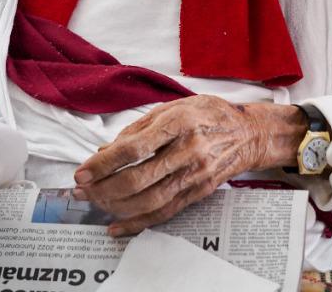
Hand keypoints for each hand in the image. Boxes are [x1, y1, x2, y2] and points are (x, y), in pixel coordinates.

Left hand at [73, 96, 306, 235]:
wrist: (249, 134)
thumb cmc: (208, 114)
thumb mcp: (173, 106)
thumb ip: (138, 128)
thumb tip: (106, 150)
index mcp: (179, 122)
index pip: (135, 147)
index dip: (105, 162)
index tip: (83, 170)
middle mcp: (189, 150)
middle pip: (139, 178)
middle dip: (104, 187)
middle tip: (82, 189)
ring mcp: (195, 175)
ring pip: (149, 200)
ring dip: (116, 205)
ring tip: (94, 202)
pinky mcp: (198, 193)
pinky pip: (165, 212)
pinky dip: (138, 222)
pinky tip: (117, 225)